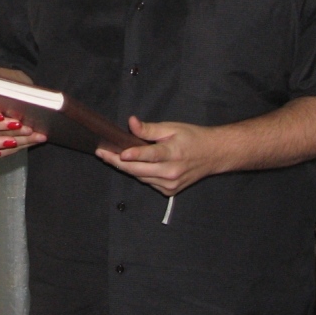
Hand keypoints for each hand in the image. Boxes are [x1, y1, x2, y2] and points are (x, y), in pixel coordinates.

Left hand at [95, 115, 218, 195]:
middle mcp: (172, 172)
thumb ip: (149, 129)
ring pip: (141, 177)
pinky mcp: (169, 191)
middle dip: (117, 162)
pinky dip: (139, 174)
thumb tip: (131, 123)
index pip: (151, 155)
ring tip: (111, 156)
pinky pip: (148, 182)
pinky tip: (133, 164)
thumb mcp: (172, 128)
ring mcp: (170, 184)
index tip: (121, 153)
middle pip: (139, 170)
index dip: (135, 154)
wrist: (213, 155)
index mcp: (174, 153)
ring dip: (126, 168)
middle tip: (102, 153)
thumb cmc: (192, 138)